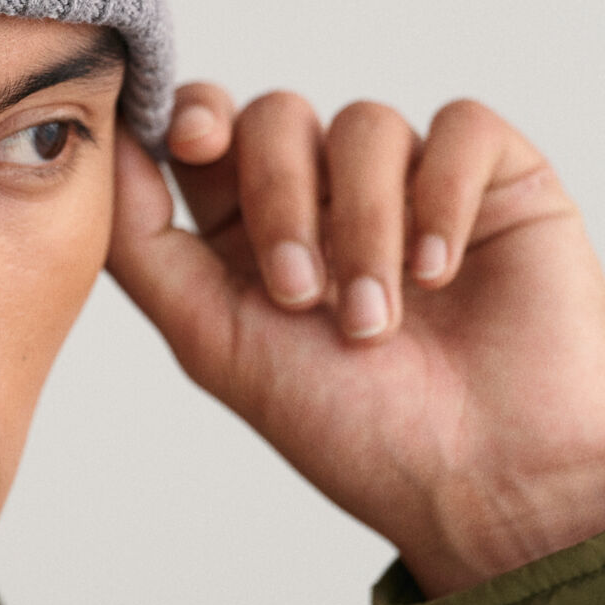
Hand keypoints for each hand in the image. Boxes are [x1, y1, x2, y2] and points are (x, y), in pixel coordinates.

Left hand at [107, 87, 604, 596]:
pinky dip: (442, 193)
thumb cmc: (350, 431)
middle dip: (278, 196)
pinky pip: (462, 126)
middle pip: (277, 117)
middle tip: (299, 294)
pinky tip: (441, 271)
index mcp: (255, 229)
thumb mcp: (215, 340)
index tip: (196, 141)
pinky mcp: (502, 183)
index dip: (196, 114)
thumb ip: (144, 243)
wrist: (485, 489)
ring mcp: (417, 184)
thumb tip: (102, 146)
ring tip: (377, 318)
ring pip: (365, 124)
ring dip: (362, 223)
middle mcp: (332, 197)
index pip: (212, 128)